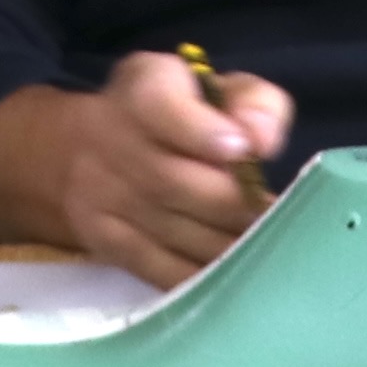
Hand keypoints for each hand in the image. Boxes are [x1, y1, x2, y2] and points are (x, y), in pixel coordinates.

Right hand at [0, 51, 289, 282]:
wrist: (87, 148)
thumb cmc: (180, 113)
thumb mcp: (217, 88)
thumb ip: (253, 103)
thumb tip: (262, 142)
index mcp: (143, 90)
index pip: (162, 109)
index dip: (201, 132)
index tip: (242, 151)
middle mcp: (111, 140)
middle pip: (174, 181)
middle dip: (234, 204)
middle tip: (279, 219)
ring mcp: (101, 197)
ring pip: (172, 231)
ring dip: (227, 246)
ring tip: (268, 250)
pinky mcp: (105, 242)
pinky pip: (159, 270)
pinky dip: (203, 278)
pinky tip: (237, 276)